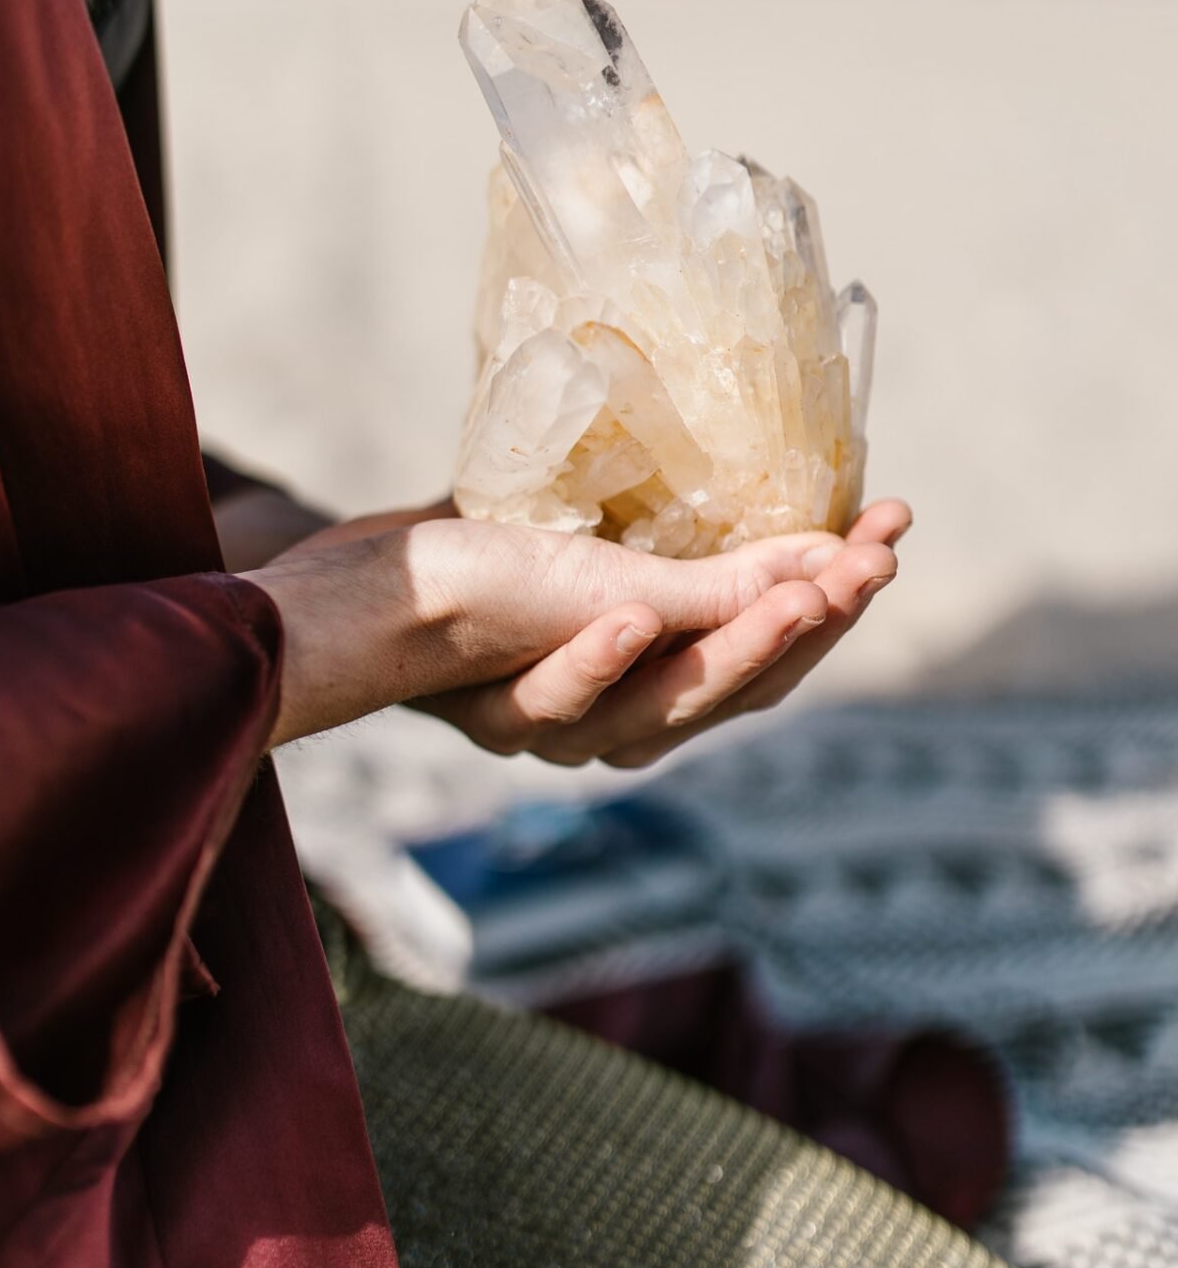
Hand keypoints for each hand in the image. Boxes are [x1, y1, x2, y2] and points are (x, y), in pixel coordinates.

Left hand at [418, 498, 909, 767]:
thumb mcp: (619, 560)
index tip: (889, 538)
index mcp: (662, 689)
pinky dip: (593, 662)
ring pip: (660, 709)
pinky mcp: (493, 710)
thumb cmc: (498, 564)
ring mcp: (558, 728)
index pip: (771, 661)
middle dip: (807, 629)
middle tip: (864, 569)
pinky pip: (552, 697)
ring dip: (730, 650)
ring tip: (793, 596)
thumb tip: (823, 543)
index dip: (837, 607)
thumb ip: (713, 576)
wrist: (377, 587)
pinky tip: (629, 614)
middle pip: (733, 693)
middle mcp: (620, 727)